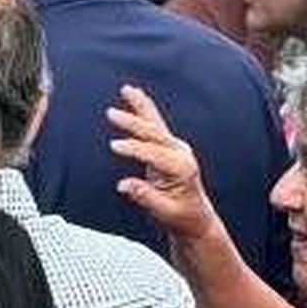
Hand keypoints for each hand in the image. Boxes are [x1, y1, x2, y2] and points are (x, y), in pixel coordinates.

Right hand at [107, 84, 220, 245]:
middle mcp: (181, 153)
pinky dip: (144, 110)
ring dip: (140, 106)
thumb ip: (145, 196)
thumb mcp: (163, 211)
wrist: (195, 217)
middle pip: (154, 133)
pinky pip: (155, 125)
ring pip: (155, 123)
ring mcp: (177, 148)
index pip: (153, 153)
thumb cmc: (179, 216)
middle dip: (132, 122)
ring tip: (127, 90)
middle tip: (111, 113)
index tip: (114, 146)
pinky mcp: (170, 146)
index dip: (133, 149)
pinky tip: (135, 97)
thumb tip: (124, 185)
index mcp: (182, 168)